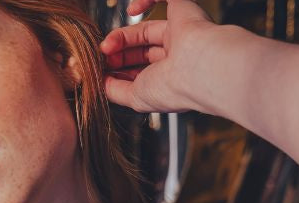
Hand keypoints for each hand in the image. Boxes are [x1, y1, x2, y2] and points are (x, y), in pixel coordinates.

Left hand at [99, 0, 217, 112]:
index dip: (119, 69)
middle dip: (117, 54)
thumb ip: (116, 90)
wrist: (198, 69)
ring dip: (121, 36)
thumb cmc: (171, 88)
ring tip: (106, 46)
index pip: (140, 70)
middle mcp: (176, 56)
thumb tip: (101, 82)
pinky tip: (132, 11)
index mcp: (168, 78)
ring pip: (145, 29)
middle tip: (102, 58)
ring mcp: (180, 33)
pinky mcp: (184, 9)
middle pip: (140, 50)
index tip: (101, 72)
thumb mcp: (135, 97)